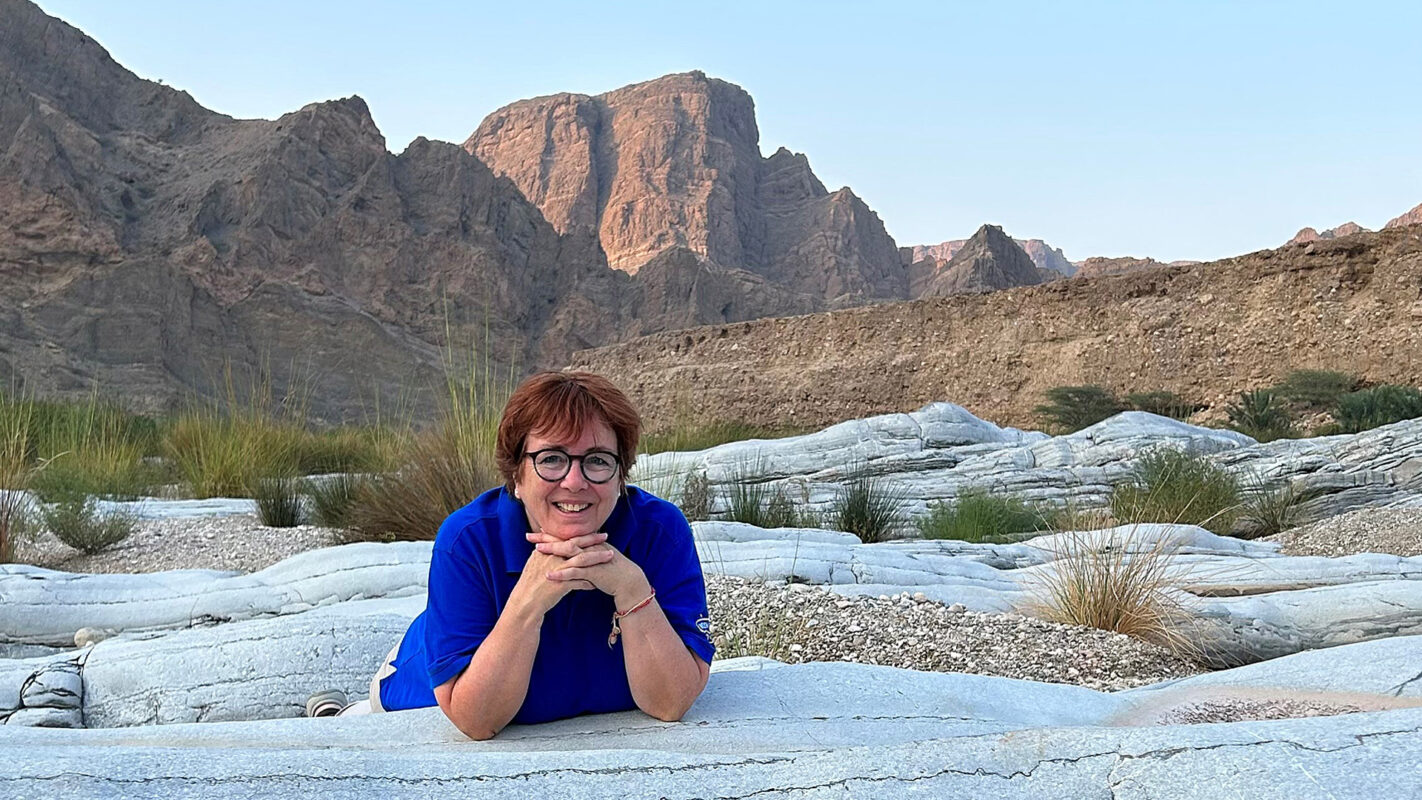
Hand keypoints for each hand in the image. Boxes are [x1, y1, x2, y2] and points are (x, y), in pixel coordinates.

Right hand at [508, 533, 613, 617]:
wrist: (524, 603)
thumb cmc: (529, 585)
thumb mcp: (534, 563)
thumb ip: (543, 552)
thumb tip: (545, 541)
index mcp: (546, 550)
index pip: (566, 538)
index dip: (580, 534)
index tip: (593, 530)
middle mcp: (551, 557)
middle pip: (576, 545)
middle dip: (592, 540)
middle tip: (606, 536)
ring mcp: (556, 570)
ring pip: (581, 560)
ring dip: (597, 557)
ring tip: (609, 556)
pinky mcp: (560, 584)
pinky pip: (579, 581)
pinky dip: (589, 581)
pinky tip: (597, 583)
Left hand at [530, 532, 650, 607]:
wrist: (628, 581)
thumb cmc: (611, 572)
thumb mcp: (594, 561)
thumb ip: (582, 557)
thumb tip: (568, 557)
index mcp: (588, 545)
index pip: (566, 537)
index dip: (550, 535)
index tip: (534, 534)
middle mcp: (589, 548)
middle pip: (565, 540)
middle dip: (546, 538)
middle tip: (529, 536)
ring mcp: (592, 558)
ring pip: (570, 552)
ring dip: (553, 551)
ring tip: (536, 551)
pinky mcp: (594, 571)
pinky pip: (576, 571)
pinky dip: (562, 573)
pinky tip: (549, 575)